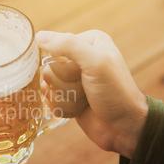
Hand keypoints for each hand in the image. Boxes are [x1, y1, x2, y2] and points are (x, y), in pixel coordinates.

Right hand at [36, 30, 147, 158]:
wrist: (124, 127)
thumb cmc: (115, 93)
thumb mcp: (96, 63)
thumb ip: (68, 45)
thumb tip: (39, 36)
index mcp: (88, 42)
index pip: (54, 49)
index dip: (64, 66)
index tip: (82, 74)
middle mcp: (79, 58)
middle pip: (49, 69)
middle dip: (65, 85)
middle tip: (85, 89)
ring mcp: (73, 78)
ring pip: (48, 86)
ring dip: (66, 98)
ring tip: (85, 100)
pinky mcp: (68, 96)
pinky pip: (50, 100)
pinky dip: (64, 108)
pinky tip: (80, 109)